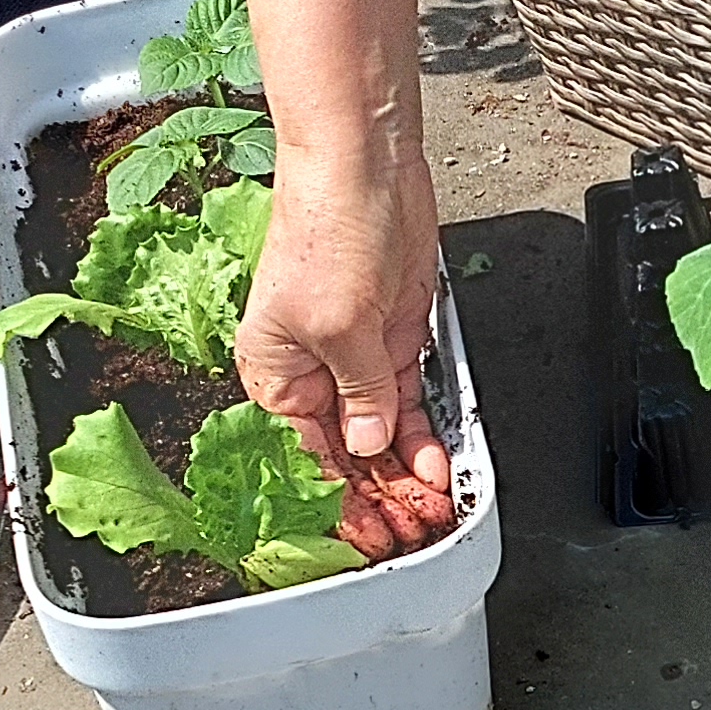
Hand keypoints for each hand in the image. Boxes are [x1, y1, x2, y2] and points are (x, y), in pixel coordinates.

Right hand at [239, 149, 459, 562]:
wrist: (367, 168)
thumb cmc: (329, 228)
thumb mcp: (342, 327)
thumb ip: (361, 395)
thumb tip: (371, 445)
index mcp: (274, 370)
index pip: (308, 457)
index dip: (339, 504)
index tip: (366, 542)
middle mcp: (311, 369)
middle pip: (346, 452)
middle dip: (377, 497)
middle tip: (410, 535)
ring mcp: (355, 355)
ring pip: (381, 433)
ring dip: (404, 474)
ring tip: (430, 511)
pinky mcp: (393, 337)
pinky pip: (406, 401)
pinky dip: (421, 436)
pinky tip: (435, 466)